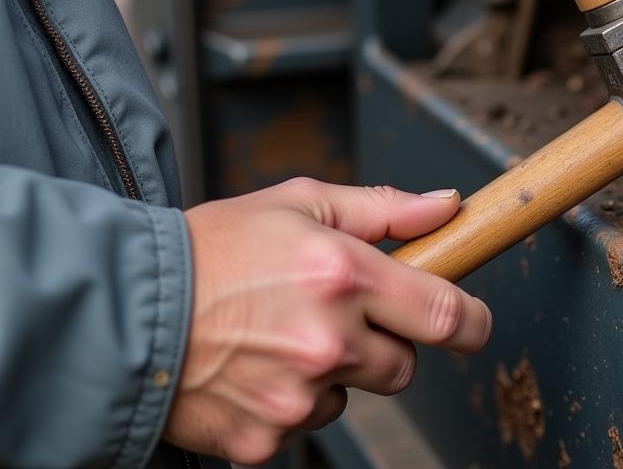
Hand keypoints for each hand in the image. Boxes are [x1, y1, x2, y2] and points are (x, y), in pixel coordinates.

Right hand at [163, 180, 490, 463]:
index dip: (473, 321)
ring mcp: (297, 397)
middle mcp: (329, 342)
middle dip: (388, 342)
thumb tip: (447, 206)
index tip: (474, 322)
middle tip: (340, 313)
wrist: (129, 309)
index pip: (447, 314)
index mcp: (345, 275)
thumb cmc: (218, 246)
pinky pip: (308, 422)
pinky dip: (294, 398)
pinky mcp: (265, 440)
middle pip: (405, 365)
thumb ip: (383, 208)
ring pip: (355, 393)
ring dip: (338, 370)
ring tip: (283, 333)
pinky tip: (257, 365)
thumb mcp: (301, 202)